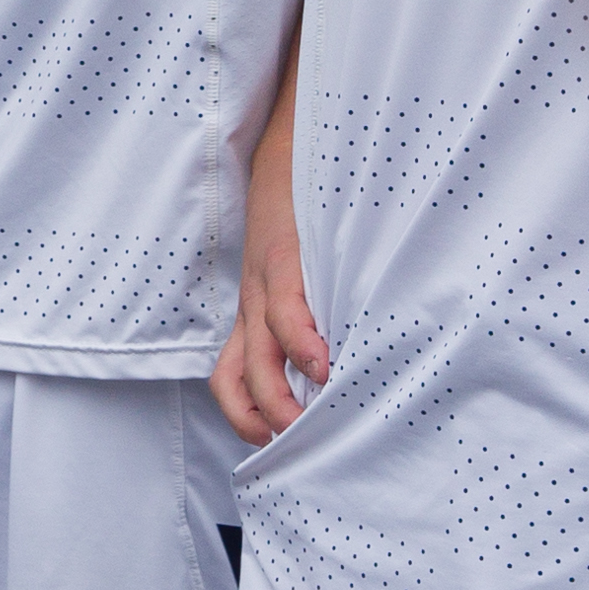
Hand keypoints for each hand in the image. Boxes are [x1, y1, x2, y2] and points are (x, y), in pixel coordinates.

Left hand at [212, 28, 320, 445]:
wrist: (299, 135)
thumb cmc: (313, 210)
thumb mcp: (308, 267)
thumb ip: (321, 310)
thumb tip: (358, 364)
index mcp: (257, 310)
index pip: (231, 377)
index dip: (243, 417)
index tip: (273, 452)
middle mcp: (254, 301)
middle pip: (238, 379)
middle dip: (262, 421)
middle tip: (292, 454)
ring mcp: (265, 278)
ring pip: (257, 353)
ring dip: (277, 396)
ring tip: (304, 423)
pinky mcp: (285, 253)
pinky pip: (285, 305)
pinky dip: (301, 340)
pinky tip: (323, 365)